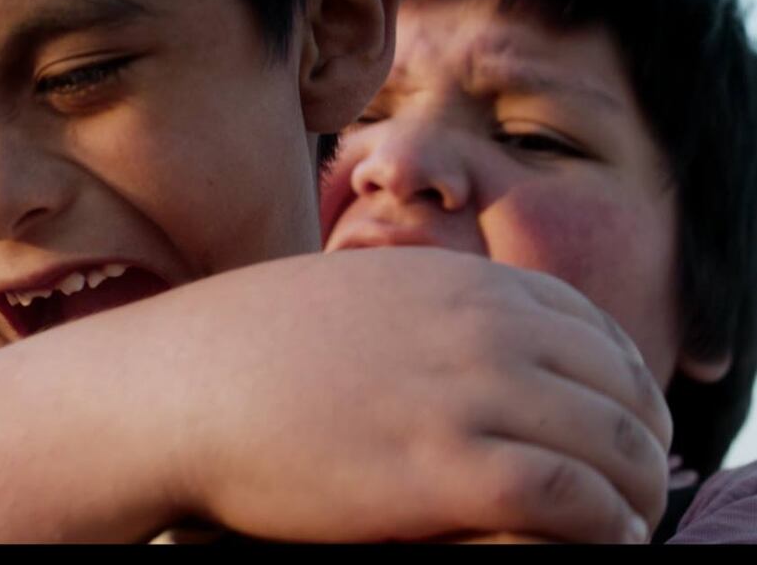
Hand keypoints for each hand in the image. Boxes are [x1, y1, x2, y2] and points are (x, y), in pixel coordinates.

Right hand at [158, 247, 667, 543]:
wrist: (178, 386)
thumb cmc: (244, 346)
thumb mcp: (345, 295)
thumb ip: (411, 307)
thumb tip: (441, 341)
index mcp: (455, 281)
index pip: (587, 321)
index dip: (621, 373)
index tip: (619, 413)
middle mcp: (479, 326)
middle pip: (614, 381)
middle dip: (641, 433)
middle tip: (638, 478)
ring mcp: (467, 392)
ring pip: (609, 443)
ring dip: (635, 487)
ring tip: (630, 519)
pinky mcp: (446, 467)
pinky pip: (570, 498)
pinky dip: (604, 522)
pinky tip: (604, 540)